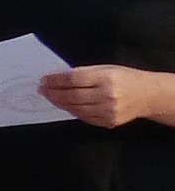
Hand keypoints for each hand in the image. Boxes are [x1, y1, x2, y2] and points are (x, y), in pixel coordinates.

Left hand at [36, 64, 174, 128]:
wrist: (148, 95)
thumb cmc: (125, 78)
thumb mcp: (106, 69)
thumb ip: (85, 73)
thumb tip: (59, 78)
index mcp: (106, 78)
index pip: (74, 80)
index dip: (56, 81)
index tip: (44, 80)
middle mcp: (107, 96)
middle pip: (72, 96)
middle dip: (54, 93)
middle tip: (42, 90)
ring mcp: (108, 111)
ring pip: (76, 109)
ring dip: (60, 103)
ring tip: (51, 97)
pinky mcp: (108, 122)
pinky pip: (84, 118)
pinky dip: (73, 111)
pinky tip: (66, 106)